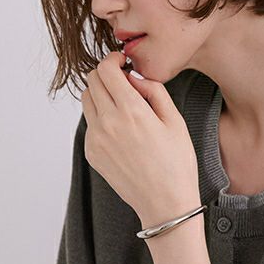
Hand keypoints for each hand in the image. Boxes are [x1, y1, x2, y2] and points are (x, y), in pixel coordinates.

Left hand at [80, 51, 199, 226]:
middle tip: (124, 84)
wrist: (164, 203)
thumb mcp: (175, 121)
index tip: (123, 63)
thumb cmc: (176, 164)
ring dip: (101, 96)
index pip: (105, 69)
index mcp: (130, 111)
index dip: (113, 60)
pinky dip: (100, 119)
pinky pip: (90, 124)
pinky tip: (121, 132)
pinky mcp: (92, 153)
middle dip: (107, 76)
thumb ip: (154, 90)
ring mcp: (96, 139)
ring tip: (123, 108)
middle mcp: (108, 123)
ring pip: (87, 101)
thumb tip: (134, 76)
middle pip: (92, 81)